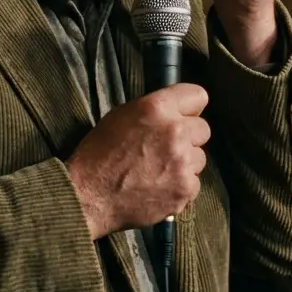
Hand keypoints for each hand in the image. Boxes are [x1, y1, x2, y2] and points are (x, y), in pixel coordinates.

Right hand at [66, 83, 210, 239]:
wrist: (88, 196)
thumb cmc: (98, 155)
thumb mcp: (120, 117)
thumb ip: (153, 111)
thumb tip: (175, 112)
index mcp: (157, 108)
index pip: (197, 95)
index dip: (189, 107)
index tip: (184, 116)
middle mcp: (175, 131)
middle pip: (203, 129)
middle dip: (188, 138)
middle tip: (166, 148)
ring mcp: (183, 161)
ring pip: (200, 158)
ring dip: (184, 164)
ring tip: (159, 171)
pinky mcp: (185, 188)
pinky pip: (194, 183)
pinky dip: (180, 187)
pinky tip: (159, 188)